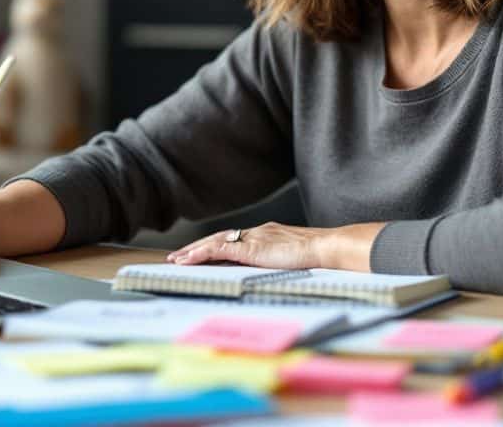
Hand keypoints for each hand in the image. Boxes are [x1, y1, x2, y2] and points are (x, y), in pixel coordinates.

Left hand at [166, 221, 386, 270]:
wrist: (326, 247)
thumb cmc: (317, 255)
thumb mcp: (293, 257)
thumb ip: (280, 259)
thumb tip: (277, 269)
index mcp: (265, 235)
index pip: (233, 239)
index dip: (214, 246)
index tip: (200, 253)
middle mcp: (255, 233)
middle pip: (218, 238)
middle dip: (197, 247)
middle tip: (178, 256)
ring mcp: (252, 239)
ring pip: (214, 242)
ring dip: (193, 251)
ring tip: (176, 260)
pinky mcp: (251, 248)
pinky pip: (219, 249)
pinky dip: (201, 253)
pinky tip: (189, 260)